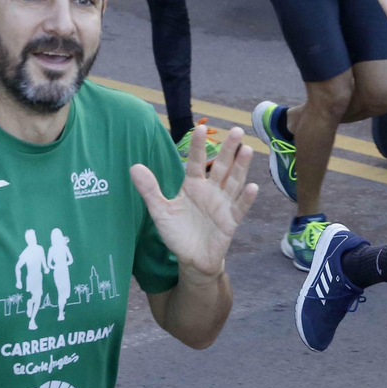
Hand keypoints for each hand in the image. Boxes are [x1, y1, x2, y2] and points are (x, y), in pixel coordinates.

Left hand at [130, 125, 257, 279]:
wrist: (192, 259)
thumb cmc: (177, 233)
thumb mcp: (160, 211)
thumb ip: (150, 189)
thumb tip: (134, 167)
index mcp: (193, 186)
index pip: (197, 162)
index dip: (198, 146)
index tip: (199, 128)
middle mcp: (211, 191)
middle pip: (222, 167)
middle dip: (229, 149)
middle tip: (236, 130)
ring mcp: (223, 205)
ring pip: (234, 182)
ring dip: (241, 167)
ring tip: (246, 150)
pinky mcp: (230, 221)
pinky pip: (240, 208)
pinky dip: (246, 198)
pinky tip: (252, 187)